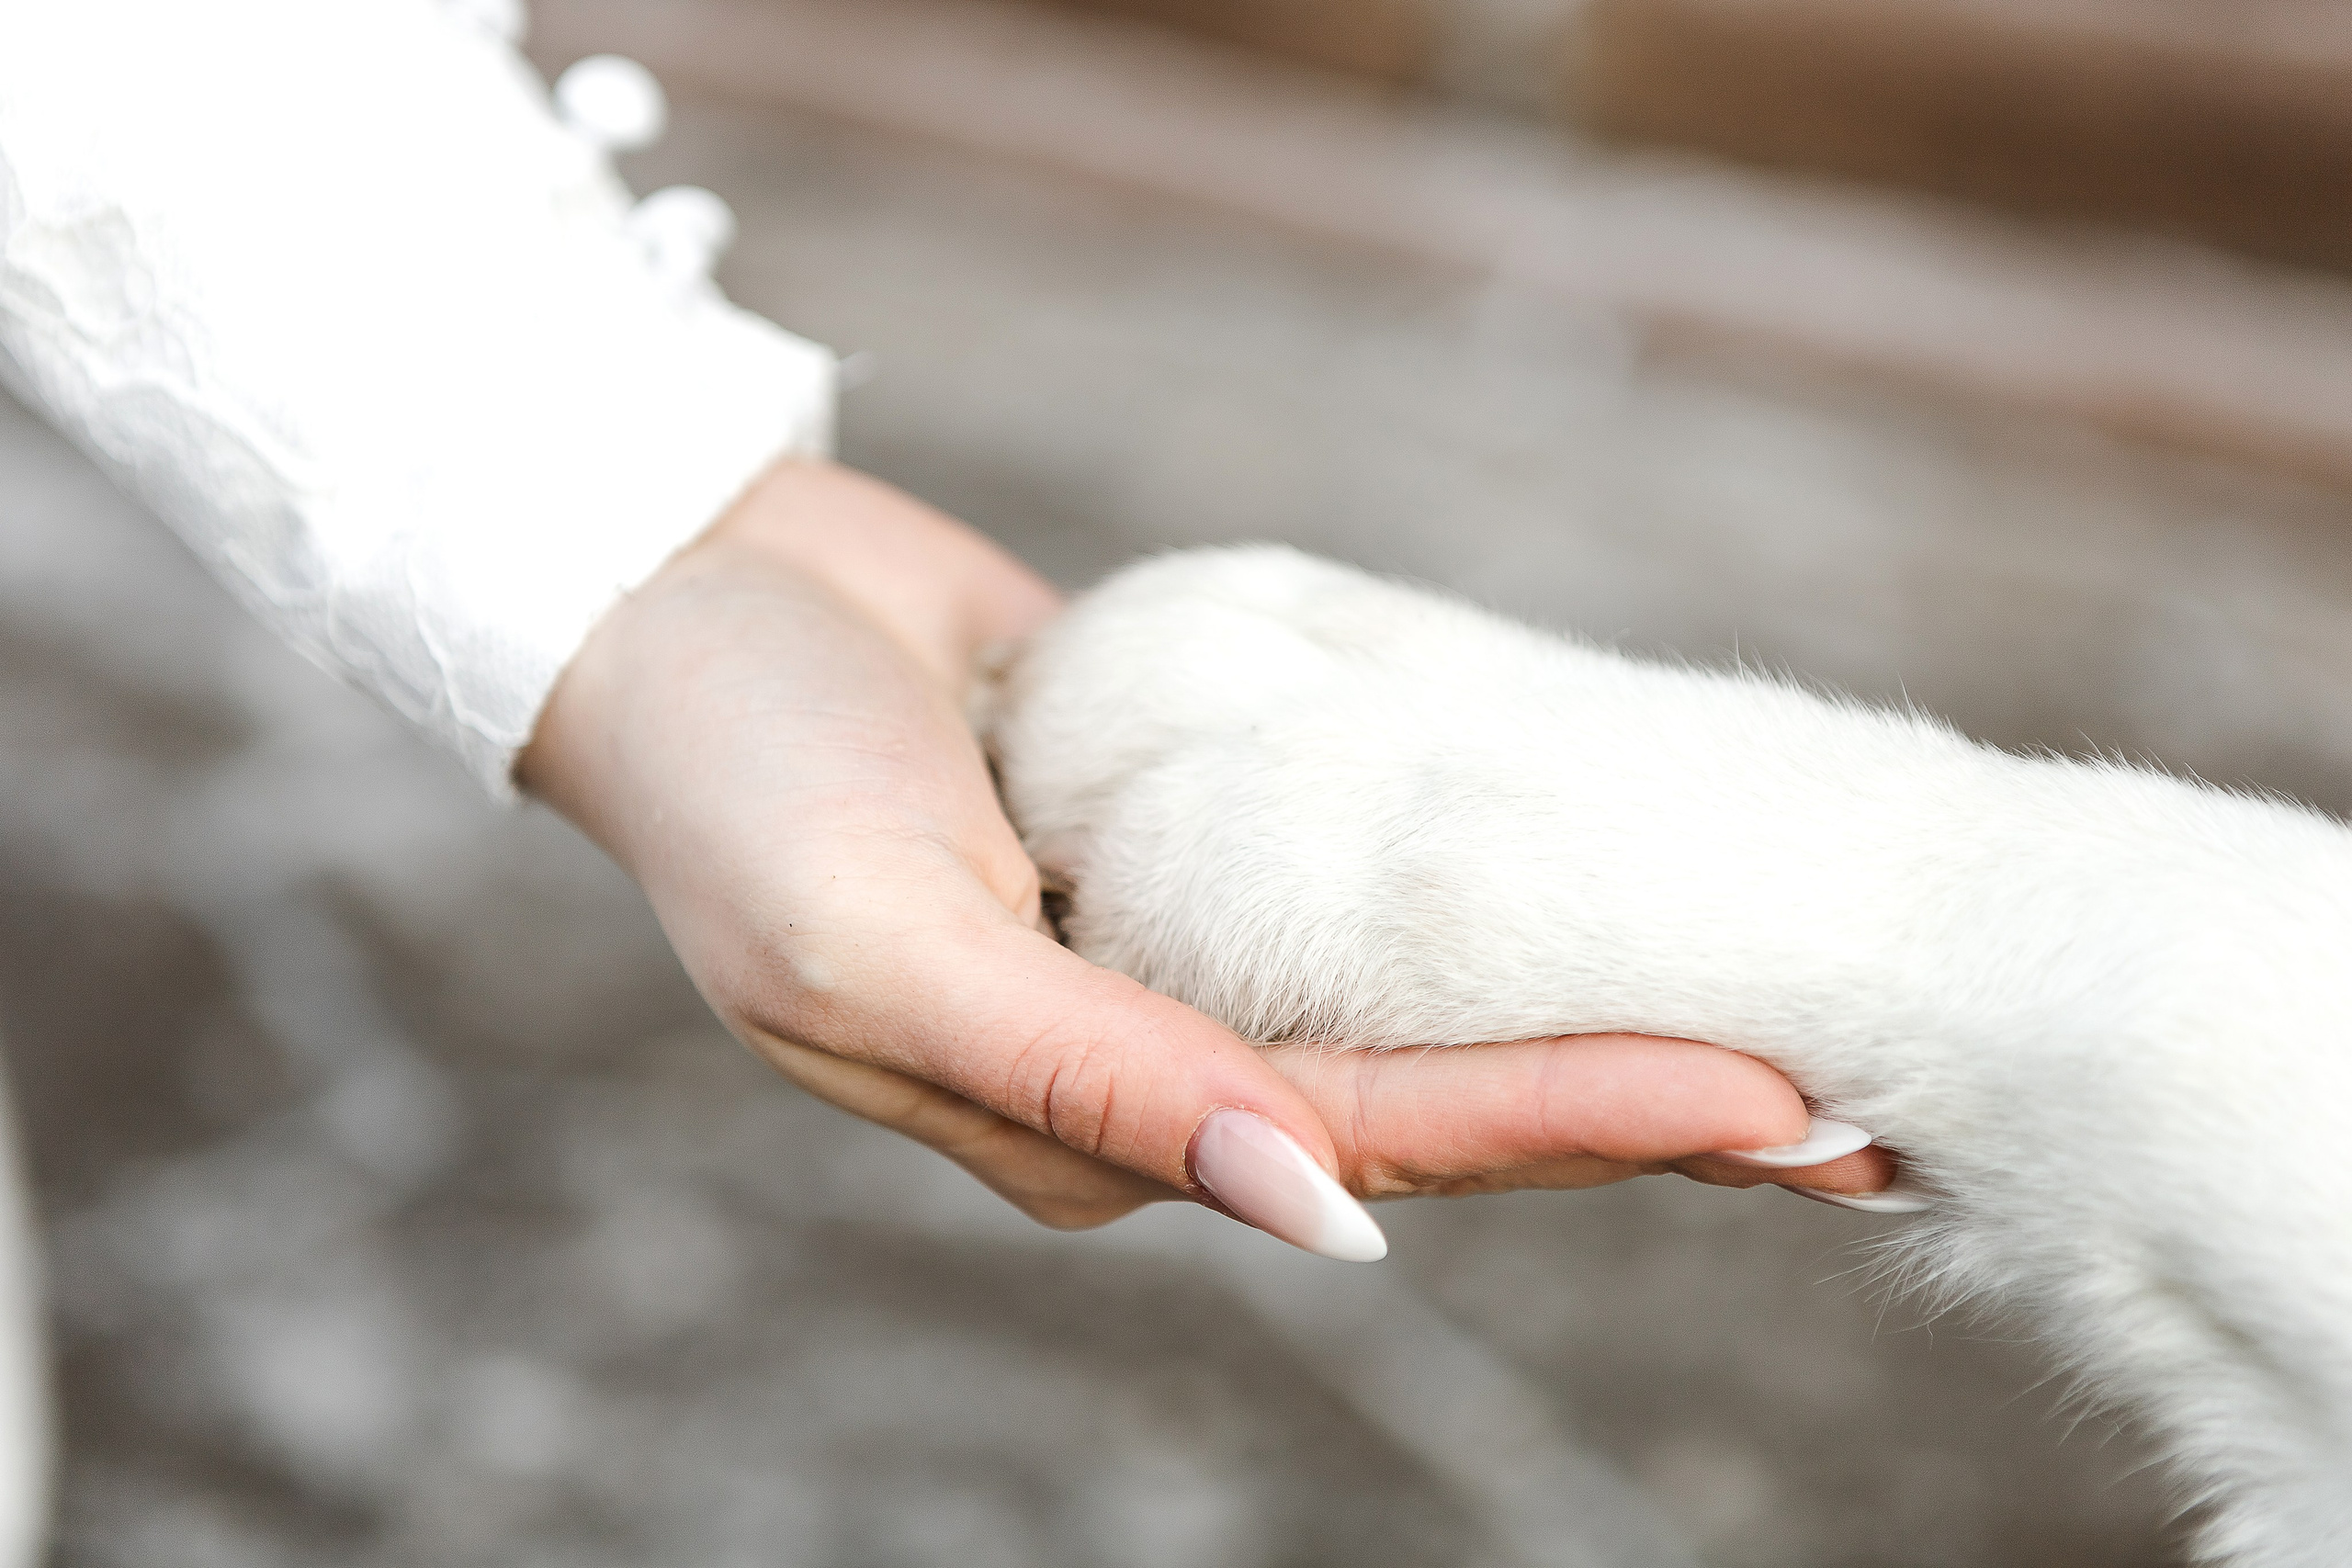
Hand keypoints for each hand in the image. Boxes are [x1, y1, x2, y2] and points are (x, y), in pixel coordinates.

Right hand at [520, 461, 1895, 1257]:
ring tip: (1784, 999)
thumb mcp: (880, 949)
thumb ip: (1095, 1079)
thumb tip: (1315, 1215)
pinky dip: (1484, 880)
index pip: (1373, 1139)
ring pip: (1415, 997)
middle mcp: (1151, 1060)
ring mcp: (1173, 950)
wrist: (678, 593)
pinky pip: (1361, 876)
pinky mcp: (1192, 838)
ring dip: (1587, 998)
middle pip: (1432, 1098)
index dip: (1581, 1124)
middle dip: (1637, 1101)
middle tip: (1857, 1100)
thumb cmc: (741, 782)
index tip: (1779, 1108)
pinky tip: (1603, 871)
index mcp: (1084, 1121)